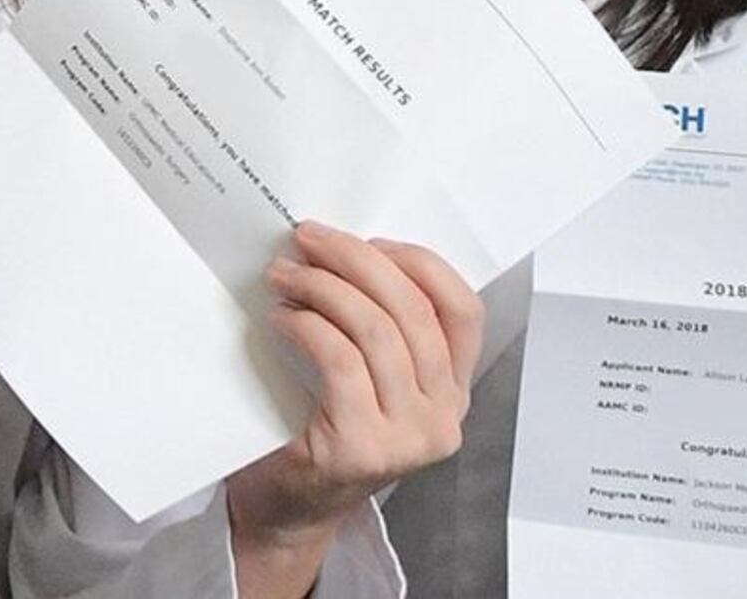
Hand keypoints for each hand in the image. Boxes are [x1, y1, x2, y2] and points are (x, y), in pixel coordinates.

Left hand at [224, 225, 483, 556]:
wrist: (290, 509)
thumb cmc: (324, 429)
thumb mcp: (373, 379)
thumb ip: (384, 329)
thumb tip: (348, 249)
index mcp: (454, 393)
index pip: (463, 311)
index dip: (420, 264)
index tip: (370, 240)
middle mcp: (443, 417)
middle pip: (412, 311)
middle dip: (356, 260)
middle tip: (308, 238)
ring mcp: (408, 437)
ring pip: (376, 331)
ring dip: (323, 287)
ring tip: (285, 274)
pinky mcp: (363, 447)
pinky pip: (340, 360)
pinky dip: (308, 325)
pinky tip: (282, 316)